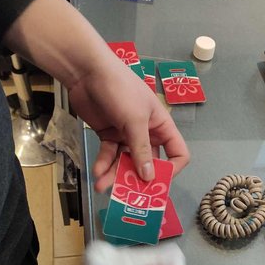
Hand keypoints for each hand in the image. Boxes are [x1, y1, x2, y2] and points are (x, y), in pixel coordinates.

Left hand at [68, 56, 189, 191]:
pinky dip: (103, 164)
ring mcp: (126, 135)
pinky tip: (97, 172)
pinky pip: (109, 155)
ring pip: (125, 162)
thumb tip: (150, 177)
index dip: (171, 169)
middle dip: (137, 178)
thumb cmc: (120, 89)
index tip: (157, 181)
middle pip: (148, 163)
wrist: (87, 72)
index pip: (177, 153)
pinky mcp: (108, 135)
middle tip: (127, 193)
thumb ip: (142, 149)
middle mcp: (147, 133)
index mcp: (161, 126)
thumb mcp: (134, 120)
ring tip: (102, 186)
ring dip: (115, 175)